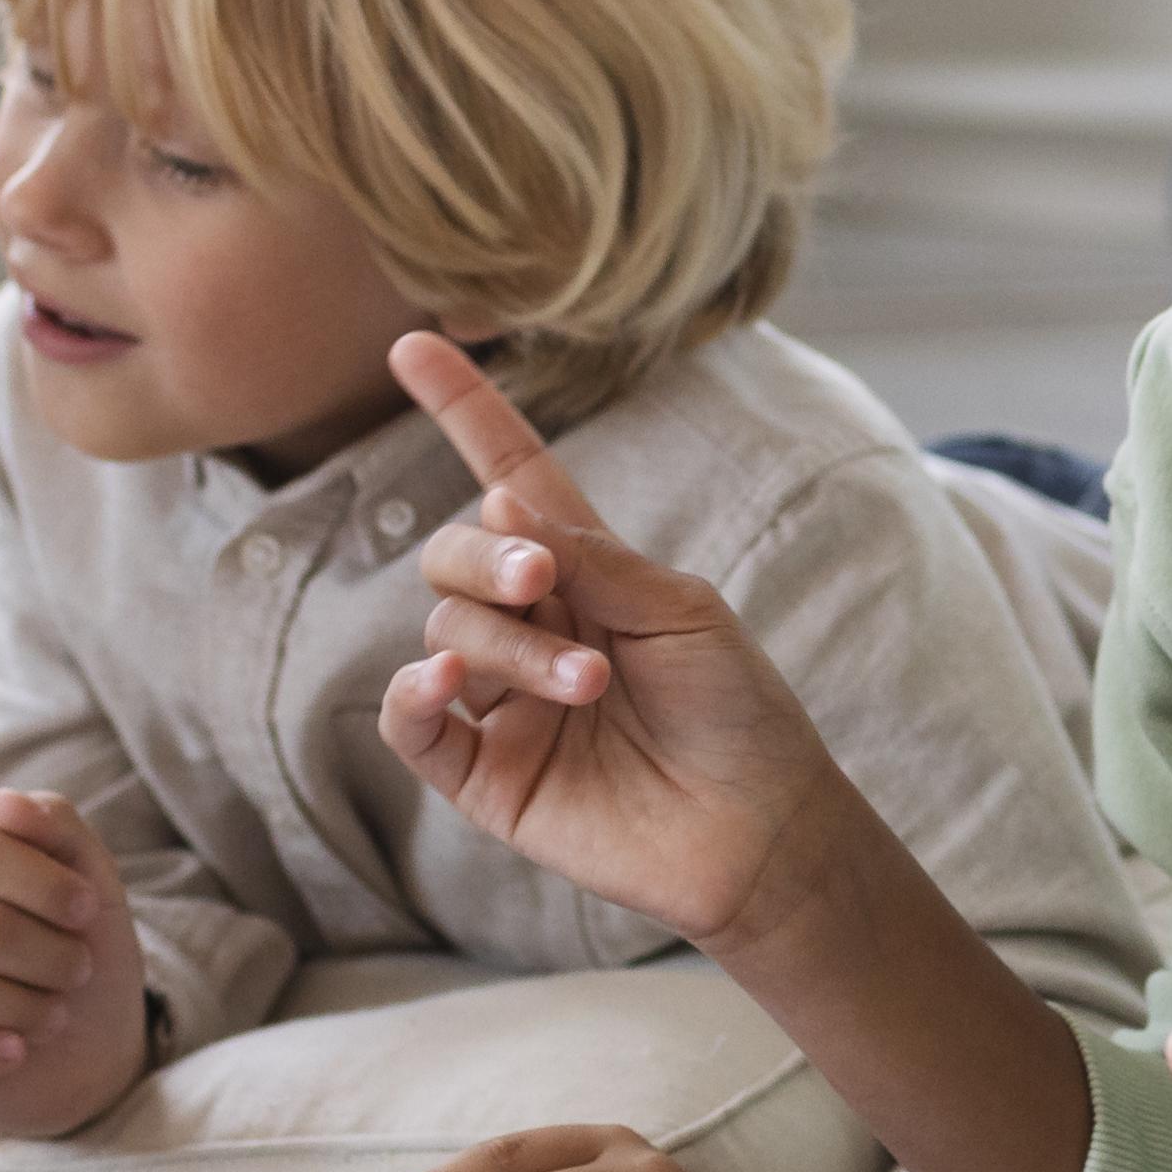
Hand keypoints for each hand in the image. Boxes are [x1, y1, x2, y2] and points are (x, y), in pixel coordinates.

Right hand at [0, 789, 149, 1136]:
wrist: (91, 1047)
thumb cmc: (80, 954)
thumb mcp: (91, 885)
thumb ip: (56, 828)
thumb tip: (0, 800)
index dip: (44, 884)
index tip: (88, 912)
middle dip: (51, 955)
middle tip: (77, 972)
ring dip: (27, 1008)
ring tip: (53, 1016)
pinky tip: (16, 1051)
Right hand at [377, 333, 860, 955]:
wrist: (760, 828)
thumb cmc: (738, 710)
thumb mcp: (679, 608)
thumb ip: (591, 557)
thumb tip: (499, 510)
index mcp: (584, 571)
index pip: (507, 475)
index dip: (464, 411)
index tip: (415, 343)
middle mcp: (529, 627)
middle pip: (453, 557)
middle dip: (488, 560)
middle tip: (545, 584)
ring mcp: (500, 701)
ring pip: (446, 632)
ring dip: (510, 646)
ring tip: (588, 683)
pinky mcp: (483, 774)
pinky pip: (411, 721)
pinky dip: (415, 690)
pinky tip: (448, 679)